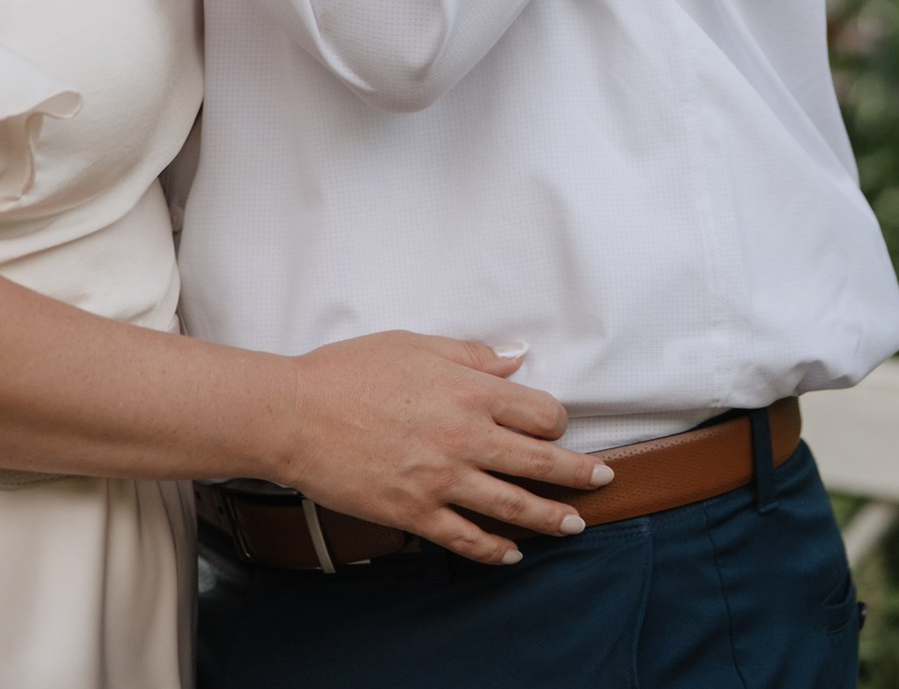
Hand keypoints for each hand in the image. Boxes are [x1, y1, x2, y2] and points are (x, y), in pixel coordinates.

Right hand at [276, 336, 614, 565]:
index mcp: (466, 391)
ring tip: (574, 524)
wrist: (295, 414)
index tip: (558, 425)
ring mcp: (442, 481)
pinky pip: (468, 539)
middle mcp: (464, 438)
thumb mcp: (411, 344)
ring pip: (515, 507)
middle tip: (602, 480)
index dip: (556, 419)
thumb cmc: (347, 371)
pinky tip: (512, 554)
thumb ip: (468, 354)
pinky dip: (496, 550)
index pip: (538, 411)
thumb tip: (514, 358)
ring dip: (552, 518)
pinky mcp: (417, 513)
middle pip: (540, 463)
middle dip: (579, 474)